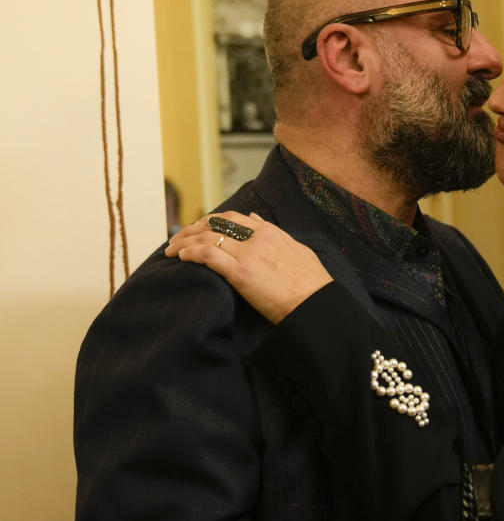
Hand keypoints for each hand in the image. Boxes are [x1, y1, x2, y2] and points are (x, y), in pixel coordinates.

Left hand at [165, 211, 332, 323]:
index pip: (231, 217)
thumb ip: (274, 232)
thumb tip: (255, 218)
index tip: (196, 230)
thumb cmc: (311, 282)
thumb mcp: (296, 248)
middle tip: (177, 239)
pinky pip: (209, 256)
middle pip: (214, 224)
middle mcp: (257, 238)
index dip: (208, 221)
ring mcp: (249, 255)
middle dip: (191, 229)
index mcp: (269, 232)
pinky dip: (192, 253)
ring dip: (184, 242)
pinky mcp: (242, 274)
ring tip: (171, 250)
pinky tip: (182, 257)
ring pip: (207, 238)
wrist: (316, 303)